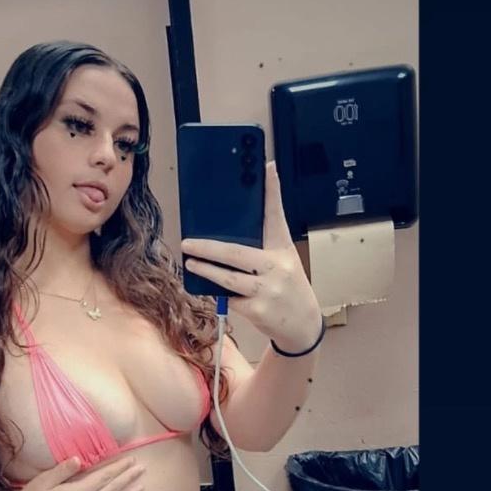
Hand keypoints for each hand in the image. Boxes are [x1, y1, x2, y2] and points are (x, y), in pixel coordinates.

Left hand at [181, 161, 322, 351]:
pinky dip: (220, 294)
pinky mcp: (257, 311)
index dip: (272, 191)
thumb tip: (236, 225)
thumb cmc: (288, 286)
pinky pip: (230, 299)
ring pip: (228, 278)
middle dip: (208, 248)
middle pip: (236, 253)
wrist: (303, 324)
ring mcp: (267, 290)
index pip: (276, 216)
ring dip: (206, 271)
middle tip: (187, 243)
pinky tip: (211, 289)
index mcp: (283, 249)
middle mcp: (276, 267)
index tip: (265, 166)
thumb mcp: (284, 259)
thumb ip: (264, 241)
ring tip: (191, 263)